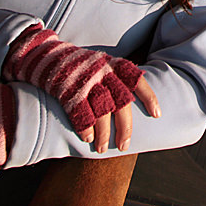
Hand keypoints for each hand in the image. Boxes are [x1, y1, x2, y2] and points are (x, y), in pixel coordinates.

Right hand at [3, 26, 159, 151]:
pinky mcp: (68, 89)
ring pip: (102, 110)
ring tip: (104, 149)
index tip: (157, 115)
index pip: (136, 80)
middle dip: (125, 127)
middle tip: (125, 146)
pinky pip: (80, 112)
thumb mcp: (103, 63)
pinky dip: (85, 128)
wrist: (47, 56)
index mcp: (113, 65)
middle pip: (121, 101)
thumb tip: (138, 93)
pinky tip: (87, 139)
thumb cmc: (81, 66)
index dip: (148, 97)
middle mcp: (102, 71)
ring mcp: (85, 80)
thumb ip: (118, 77)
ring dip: (104, 133)